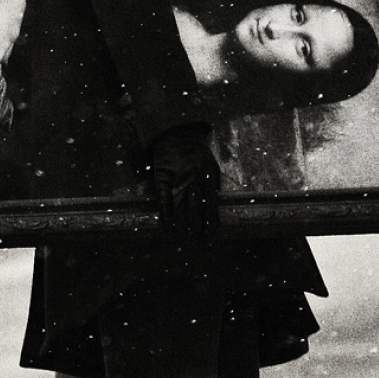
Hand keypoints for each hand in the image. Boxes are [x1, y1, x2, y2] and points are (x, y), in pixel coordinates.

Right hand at [150, 123, 219, 239]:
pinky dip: (166, 219)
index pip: (211, 206)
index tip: (213, 236)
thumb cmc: (196, 152)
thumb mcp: (212, 166)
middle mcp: (193, 181)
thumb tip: (216, 209)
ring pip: (180, 211)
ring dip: (183, 228)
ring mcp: (177, 181)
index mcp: (208, 177)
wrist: (177, 134)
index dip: (212, 224)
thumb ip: (214, 186)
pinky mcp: (162, 181)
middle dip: (198, 229)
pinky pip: (164, 203)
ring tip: (185, 240)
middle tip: (198, 243)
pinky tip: (169, 230)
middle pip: (196, 211)